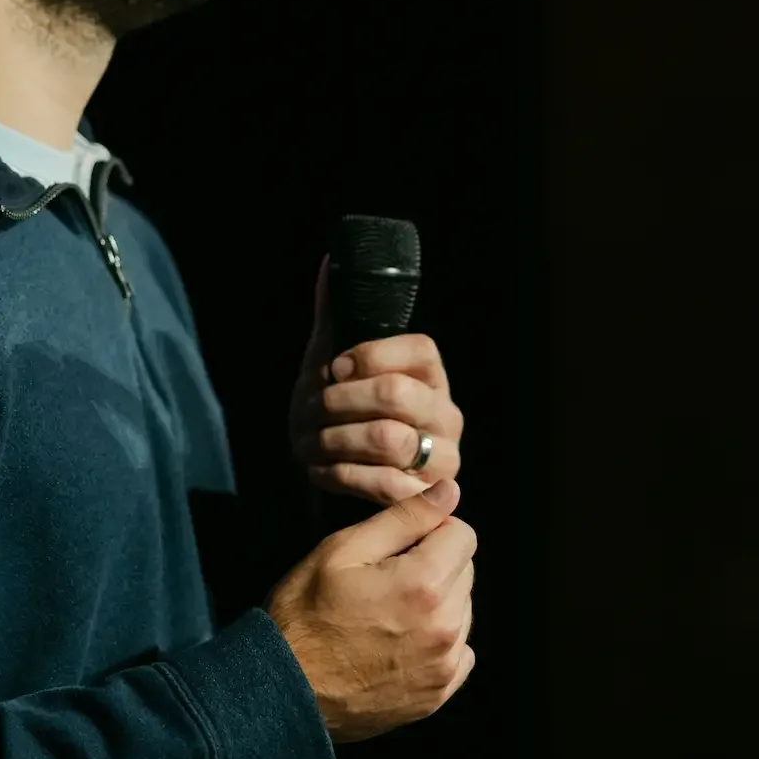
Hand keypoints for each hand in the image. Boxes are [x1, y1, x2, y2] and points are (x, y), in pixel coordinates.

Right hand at [266, 478, 476, 742]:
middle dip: (437, 564)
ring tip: (390, 611)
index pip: (463, 535)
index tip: (402, 542)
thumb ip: (404, 517)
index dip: (433, 529)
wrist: (284, 690)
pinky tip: (402, 642)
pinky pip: (459, 653)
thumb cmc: (305, 612)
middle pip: (465, 573)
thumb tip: (450, 491)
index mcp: (425, 584)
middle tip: (388, 576)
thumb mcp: (343, 550)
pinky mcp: (438, 695)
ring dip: (439, 603)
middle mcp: (446, 627)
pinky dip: (440, 642)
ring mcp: (444, 666)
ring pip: (463, 612)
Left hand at [289, 257, 464, 504]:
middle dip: (342, 400)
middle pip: (396, 394)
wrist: (347, 474)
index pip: (419, 349)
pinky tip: (320, 470)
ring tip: (312, 441)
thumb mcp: (334, 361)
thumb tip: (329, 261)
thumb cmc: (342, 411)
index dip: (371, 355)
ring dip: (337, 439)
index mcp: (432, 375)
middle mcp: (446, 414)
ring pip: (388, 439)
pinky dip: (341, 476)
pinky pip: (383, 484)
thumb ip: (336, 315)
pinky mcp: (423, 497)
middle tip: (314, 409)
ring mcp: (441, 458)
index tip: (334, 367)